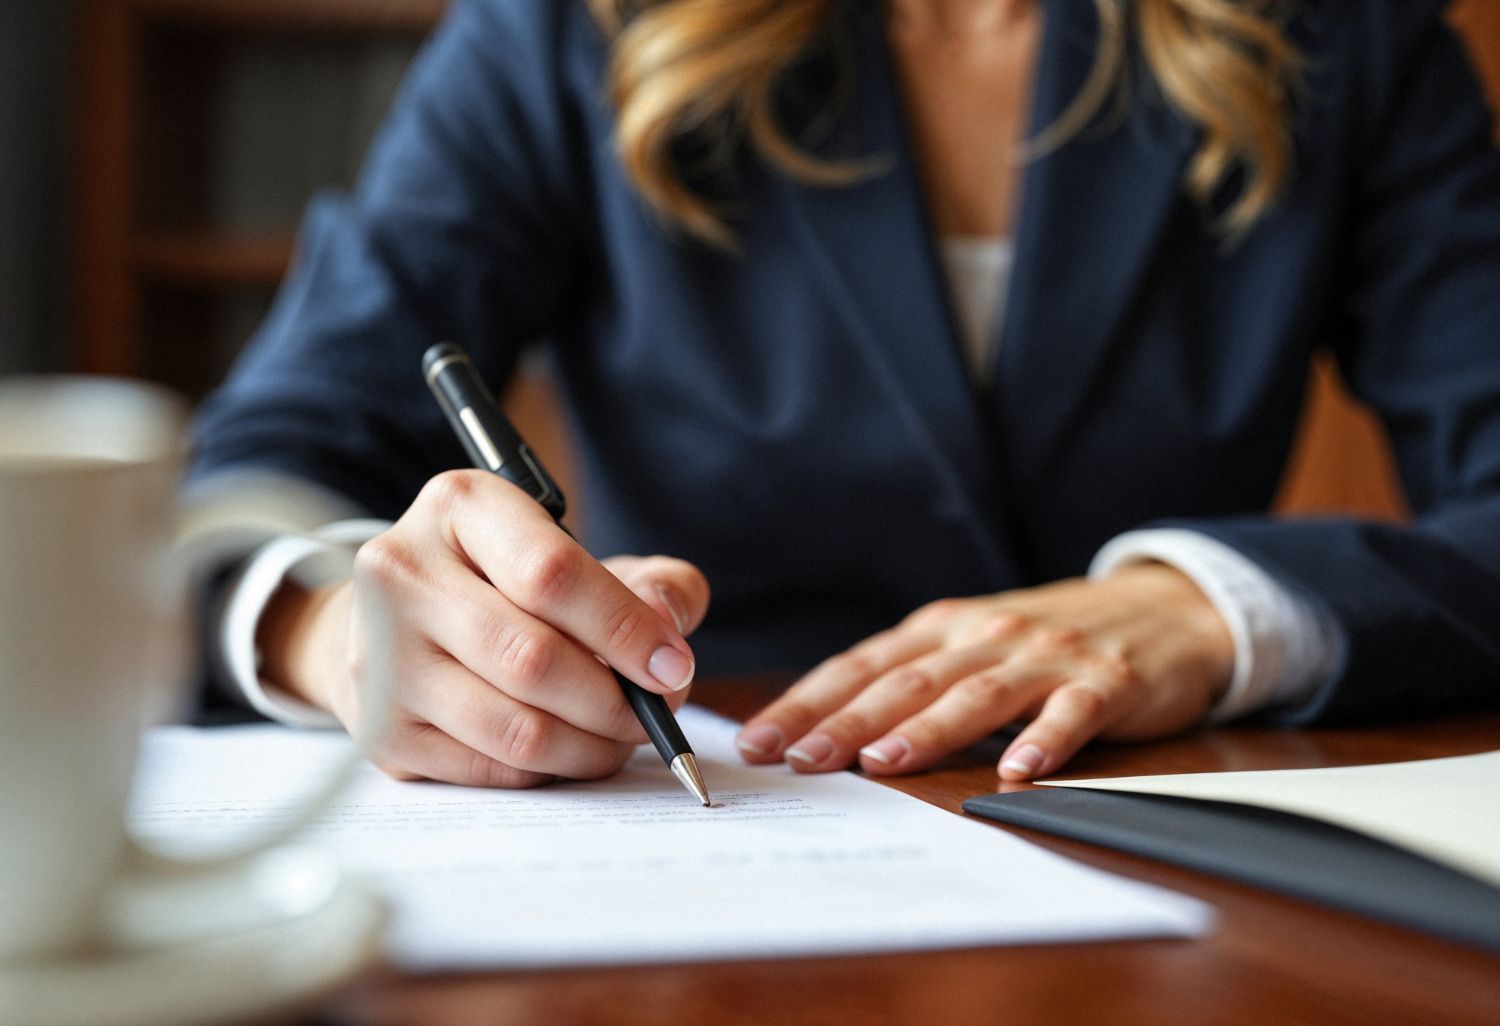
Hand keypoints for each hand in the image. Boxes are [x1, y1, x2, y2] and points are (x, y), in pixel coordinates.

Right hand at [257, 470, 709, 786]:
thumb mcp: (583, 557)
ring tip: (622, 735)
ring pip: (514, 728)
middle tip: (657, 711)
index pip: (551, 572)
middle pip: (532, 658)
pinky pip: (491, 770)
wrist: (398, 621)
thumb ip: (653, 581)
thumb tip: (667, 626)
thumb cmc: (510, 583)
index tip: (673, 665)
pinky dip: (550, 770)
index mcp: (460, 506)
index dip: (625, 628)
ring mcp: (380, 656)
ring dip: (591, 745)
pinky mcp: (381, 730)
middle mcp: (403, 573)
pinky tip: (572, 750)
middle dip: (615, 699)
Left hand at [734, 564, 1233, 779]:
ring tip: (882, 761)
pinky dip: (1045, 740)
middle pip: (907, 680)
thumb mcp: (973, 644)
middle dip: (847, 719)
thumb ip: (914, 678)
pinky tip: (1018, 770)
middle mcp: (986, 636)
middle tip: (800, 758)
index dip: (809, 701)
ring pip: (976, 694)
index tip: (761, 739)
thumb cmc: (1048, 638)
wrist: (1162, 608)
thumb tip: (828, 730)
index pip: (862, 666)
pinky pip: (1071, 713)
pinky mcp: (1106, 682)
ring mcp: (1046, 657)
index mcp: (944, 628)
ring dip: (927, 729)